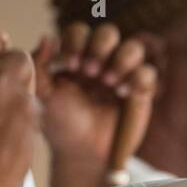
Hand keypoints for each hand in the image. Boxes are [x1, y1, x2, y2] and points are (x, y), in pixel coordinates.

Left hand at [34, 21, 156, 186]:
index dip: (76, 42)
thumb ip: (39, 65)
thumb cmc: (61, 126)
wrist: (83, 154)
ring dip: (121, 59)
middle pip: (108, 33)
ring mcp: (123, 76)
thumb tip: (48, 37)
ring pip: (133, 48)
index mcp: (76, 58)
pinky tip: (123, 93)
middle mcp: (101, 62)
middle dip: (100, 47)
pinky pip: (147, 73)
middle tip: (90, 72)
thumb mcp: (42, 96)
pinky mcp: (140, 92)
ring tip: (108, 83)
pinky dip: (137, 78)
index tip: (70, 65)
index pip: (79, 32)